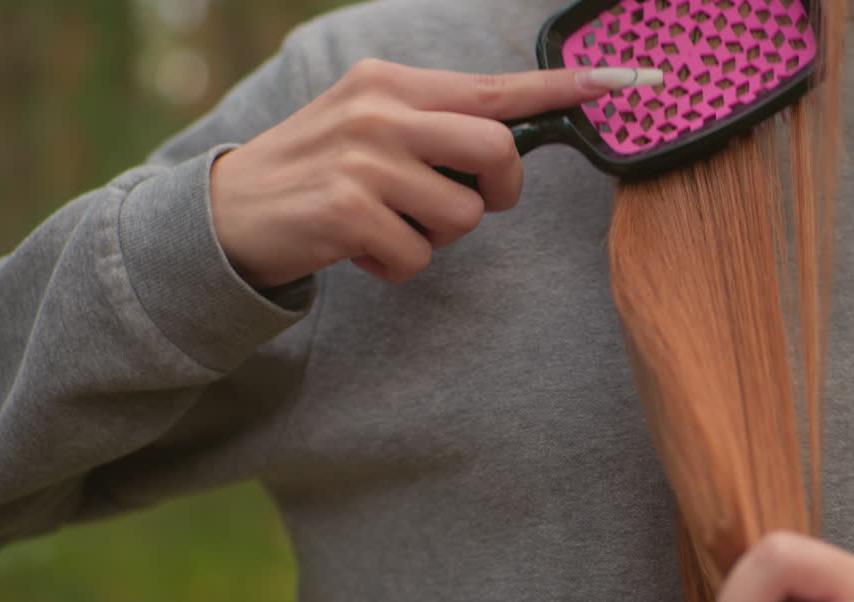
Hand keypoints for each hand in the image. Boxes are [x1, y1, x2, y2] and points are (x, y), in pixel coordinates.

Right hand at [210, 61, 620, 287]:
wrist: (226, 214)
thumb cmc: (316, 172)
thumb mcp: (368, 126)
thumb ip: (433, 125)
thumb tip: (509, 146)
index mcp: (390, 84)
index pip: (494, 86)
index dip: (565, 88)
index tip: (627, 82)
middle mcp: (379, 111)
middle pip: (496, 152)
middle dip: (500, 193)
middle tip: (471, 204)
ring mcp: (361, 159)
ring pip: (463, 216)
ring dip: (435, 238)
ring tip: (388, 226)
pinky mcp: (346, 211)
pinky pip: (419, 257)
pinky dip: (398, 267)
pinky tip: (360, 251)